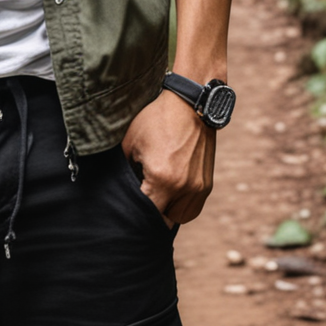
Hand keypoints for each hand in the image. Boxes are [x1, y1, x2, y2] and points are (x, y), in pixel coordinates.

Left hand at [121, 88, 216, 226]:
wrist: (190, 104)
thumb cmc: (156, 120)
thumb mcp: (130, 143)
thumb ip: (124, 172)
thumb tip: (118, 190)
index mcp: (162, 178)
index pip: (144, 213)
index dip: (132, 214)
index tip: (124, 208)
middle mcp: (184, 187)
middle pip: (162, 221)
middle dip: (149, 215)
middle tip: (138, 203)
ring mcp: (198, 188)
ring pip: (179, 218)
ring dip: (166, 213)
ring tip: (155, 197)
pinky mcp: (206, 185)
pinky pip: (191, 208)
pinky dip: (180, 207)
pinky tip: (169, 194)